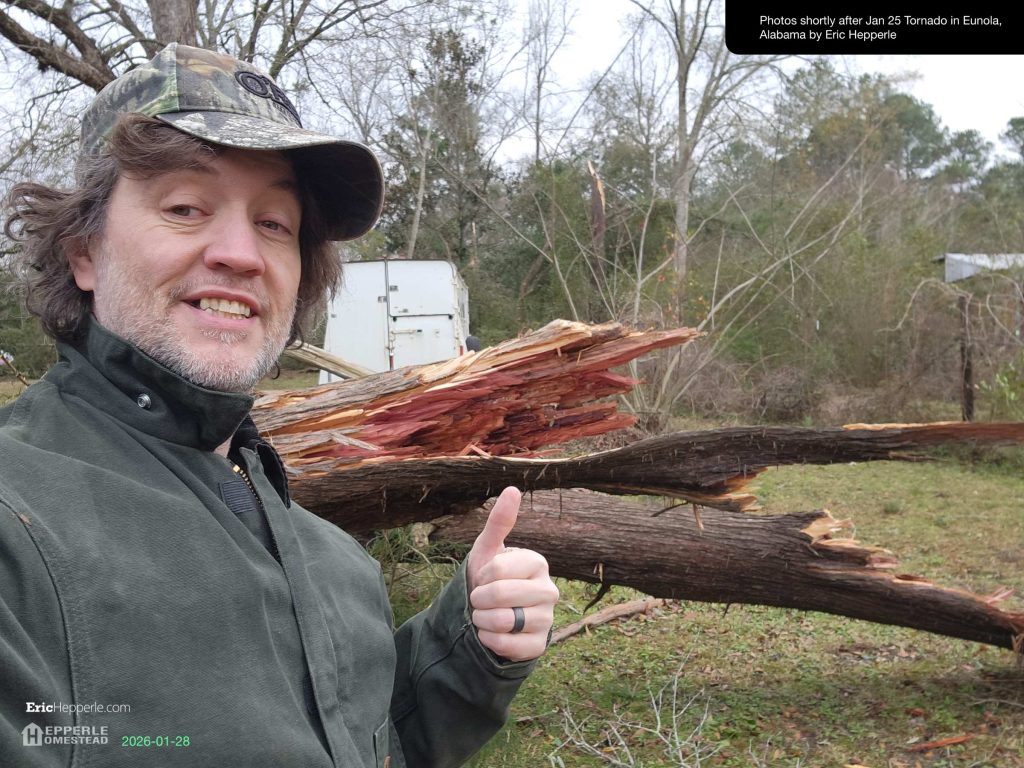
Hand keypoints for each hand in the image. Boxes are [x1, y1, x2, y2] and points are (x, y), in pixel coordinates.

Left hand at [466, 487, 558, 661]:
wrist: (489, 615)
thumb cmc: (489, 578)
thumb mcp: (488, 550)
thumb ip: (499, 522)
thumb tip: (513, 489)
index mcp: (537, 563)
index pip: (498, 569)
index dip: (480, 577)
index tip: (482, 579)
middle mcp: (549, 590)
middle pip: (500, 595)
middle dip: (478, 599)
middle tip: (479, 600)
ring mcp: (547, 619)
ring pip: (505, 622)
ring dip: (482, 621)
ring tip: (484, 617)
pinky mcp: (540, 645)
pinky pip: (510, 646)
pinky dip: (491, 641)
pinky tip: (491, 634)